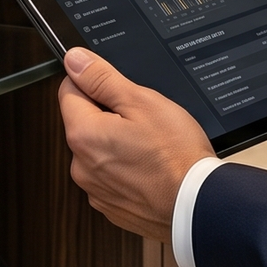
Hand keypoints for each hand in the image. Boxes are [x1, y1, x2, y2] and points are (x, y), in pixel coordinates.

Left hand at [56, 48, 215, 242]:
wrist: (197, 205)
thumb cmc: (176, 156)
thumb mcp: (142, 102)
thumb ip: (102, 78)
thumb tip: (75, 60)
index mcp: (84, 135)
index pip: (69, 91)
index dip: (93, 82)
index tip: (116, 88)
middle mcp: (81, 166)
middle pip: (84, 123)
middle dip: (108, 115)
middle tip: (143, 120)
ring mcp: (95, 190)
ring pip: (99, 151)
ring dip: (117, 144)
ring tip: (150, 147)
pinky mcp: (111, 206)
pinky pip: (111, 177)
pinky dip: (126, 169)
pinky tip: (150, 167)